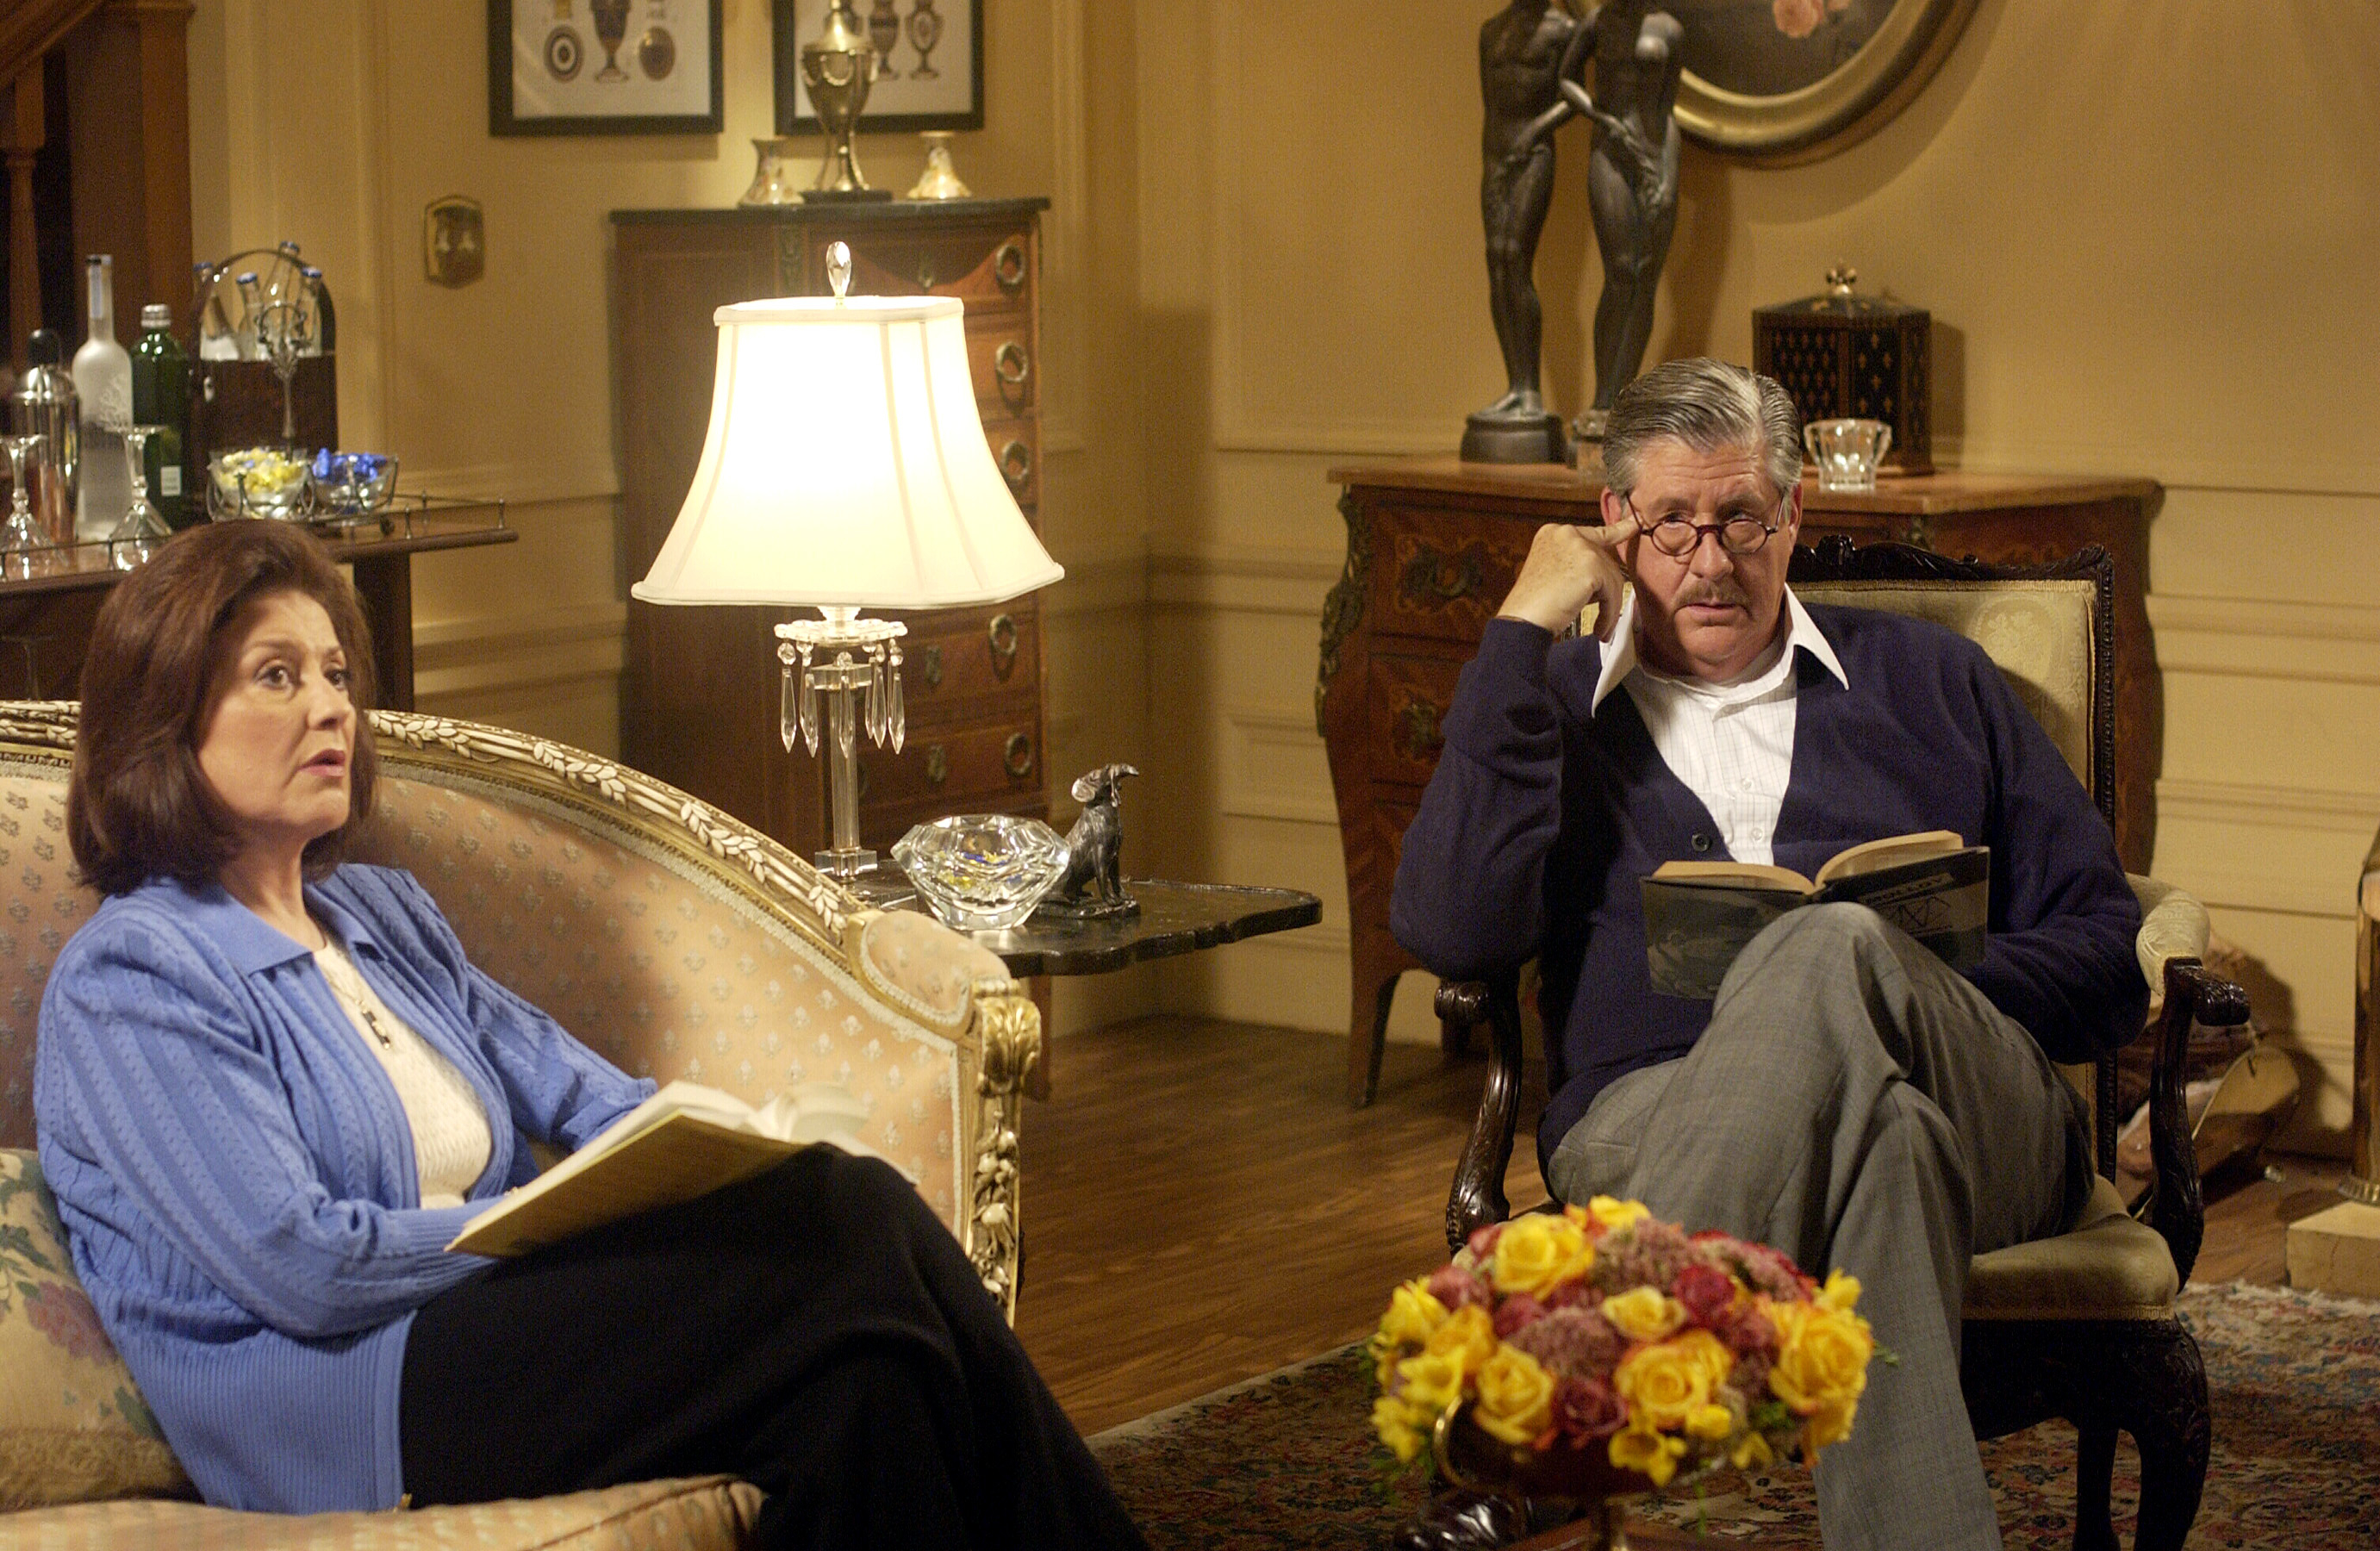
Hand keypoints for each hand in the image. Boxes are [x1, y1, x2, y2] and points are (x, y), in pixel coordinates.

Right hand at [1496, 514, 1637, 637]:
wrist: (1523, 619)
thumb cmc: (1533, 605)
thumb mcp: (1554, 574)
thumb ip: (1578, 566)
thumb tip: (1606, 575)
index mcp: (1554, 533)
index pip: (1594, 532)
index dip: (1618, 531)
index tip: (1634, 525)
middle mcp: (1566, 533)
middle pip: (1605, 560)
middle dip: (1607, 590)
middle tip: (1604, 614)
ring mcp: (1579, 547)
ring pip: (1612, 577)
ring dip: (1609, 606)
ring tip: (1600, 626)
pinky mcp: (1591, 565)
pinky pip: (1613, 592)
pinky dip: (1609, 614)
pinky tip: (1600, 627)